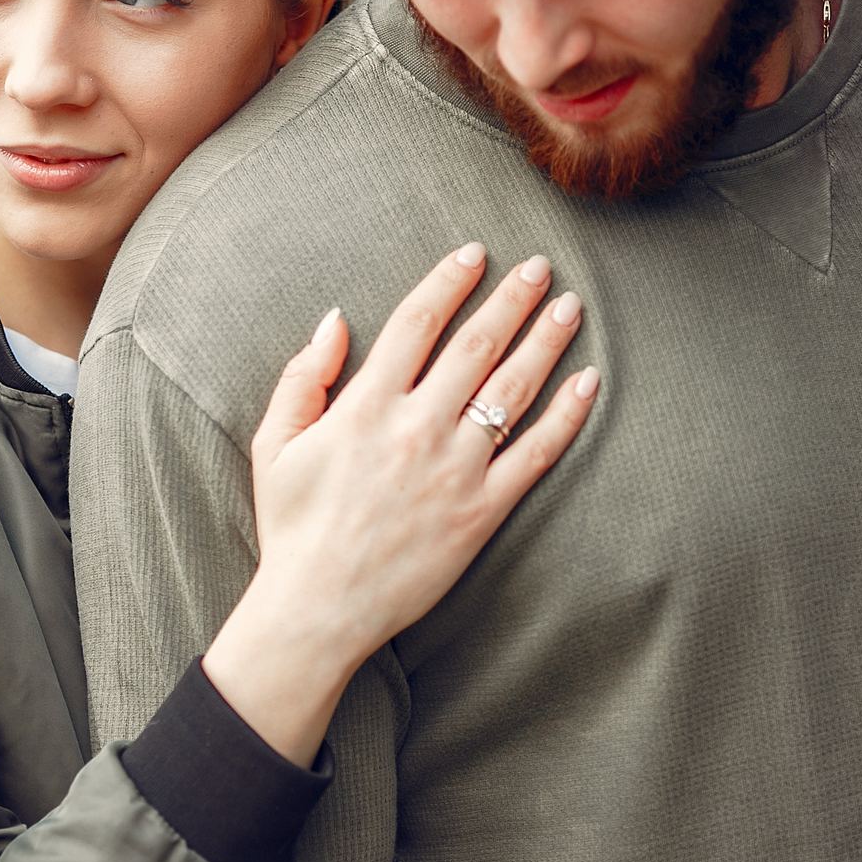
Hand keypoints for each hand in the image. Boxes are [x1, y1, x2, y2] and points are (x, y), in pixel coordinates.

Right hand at [203, 246, 598, 764]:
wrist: (318, 607)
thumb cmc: (293, 526)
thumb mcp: (274, 444)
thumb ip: (304, 377)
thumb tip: (336, 320)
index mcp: (366, 405)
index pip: (418, 321)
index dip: (450, 281)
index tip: (475, 255)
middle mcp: (417, 427)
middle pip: (476, 344)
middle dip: (512, 298)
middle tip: (538, 267)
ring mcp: (456, 469)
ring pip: (513, 389)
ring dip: (545, 341)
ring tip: (569, 307)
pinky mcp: (482, 510)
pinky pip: (536, 454)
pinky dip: (566, 415)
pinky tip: (587, 382)